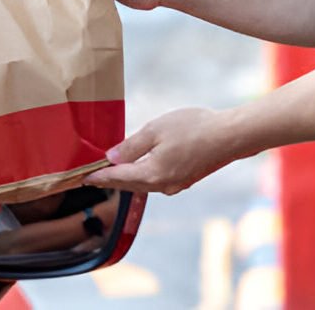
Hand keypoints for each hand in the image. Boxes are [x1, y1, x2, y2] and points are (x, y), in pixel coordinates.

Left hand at [84, 108, 236, 194]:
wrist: (231, 136)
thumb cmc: (193, 128)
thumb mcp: (156, 131)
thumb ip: (131, 146)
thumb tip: (111, 158)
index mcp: (151, 175)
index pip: (117, 178)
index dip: (99, 177)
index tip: (82, 179)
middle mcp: (163, 186)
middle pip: (130, 184)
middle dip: (111, 180)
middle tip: (92, 178)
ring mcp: (176, 185)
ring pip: (144, 183)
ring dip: (127, 178)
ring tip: (112, 173)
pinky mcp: (186, 179)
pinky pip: (157, 180)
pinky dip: (143, 175)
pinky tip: (140, 168)